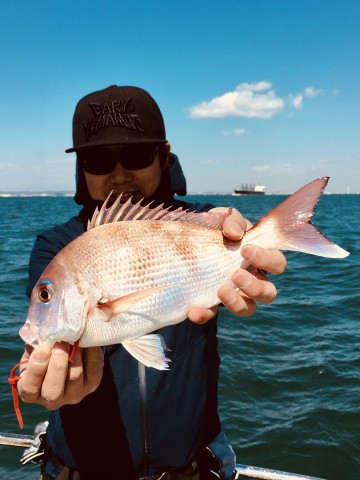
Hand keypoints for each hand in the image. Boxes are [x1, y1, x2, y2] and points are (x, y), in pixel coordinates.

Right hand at [17, 342, 103, 409]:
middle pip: (53, 391)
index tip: (43, 349)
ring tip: (74, 339)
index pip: (30, 388)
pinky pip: (93, 369)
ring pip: (74, 377)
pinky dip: (91, 352)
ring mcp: (73, 394)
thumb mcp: (36, 349)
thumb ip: (38, 345)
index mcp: (31, 392)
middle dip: (57, 365)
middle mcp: (52, 400)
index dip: (36, 369)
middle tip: (61, 343)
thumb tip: (46, 334)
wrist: (68, 352)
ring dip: (74, 355)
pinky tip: (87, 341)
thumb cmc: (46, 351)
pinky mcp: (91, 385)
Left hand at [188, 207, 285, 322]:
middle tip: (236, 274)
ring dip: (237, 303)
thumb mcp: (223, 218)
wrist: (190, 238)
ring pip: (249, 308)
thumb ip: (232, 220)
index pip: (277, 263)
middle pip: (268, 293)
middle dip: (255, 286)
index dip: (266, 260)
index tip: (245, 250)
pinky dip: (204, 314)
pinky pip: (212, 314)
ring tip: (221, 290)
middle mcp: (252, 280)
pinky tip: (193, 310)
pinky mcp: (211, 303)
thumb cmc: (217, 228)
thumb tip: (233, 232)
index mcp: (260, 258)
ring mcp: (234, 294)